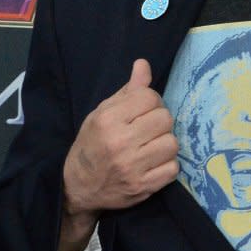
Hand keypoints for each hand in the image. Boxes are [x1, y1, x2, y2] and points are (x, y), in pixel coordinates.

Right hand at [62, 59, 179, 218]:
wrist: (77, 186)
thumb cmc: (93, 143)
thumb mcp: (103, 112)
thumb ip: (128, 90)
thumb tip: (143, 64)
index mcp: (108, 120)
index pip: (150, 97)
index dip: (151, 101)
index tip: (143, 111)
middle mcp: (120, 143)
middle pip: (165, 119)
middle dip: (159, 121)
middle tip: (148, 129)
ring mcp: (132, 167)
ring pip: (172, 143)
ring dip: (165, 143)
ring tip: (151, 146)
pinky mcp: (143, 187)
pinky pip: (173, 168)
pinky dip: (167, 165)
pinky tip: (153, 164)